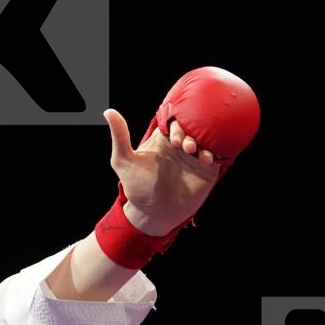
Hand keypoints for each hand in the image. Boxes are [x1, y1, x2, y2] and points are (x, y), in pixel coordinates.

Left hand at [104, 109, 218, 235]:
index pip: (174, 121)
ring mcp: (194, 157)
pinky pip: (216, 155)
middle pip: (192, 127)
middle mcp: (180, 146)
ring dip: (203, 141)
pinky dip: (215, 153)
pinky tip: (207, 159)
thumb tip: (108, 111)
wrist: (153, 213)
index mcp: (162, 139)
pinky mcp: (206, 170)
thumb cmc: (137, 187)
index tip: (173, 137)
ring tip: (194, 152)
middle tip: (185, 146)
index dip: (176, 124)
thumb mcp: (123, 160)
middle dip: (191, 132)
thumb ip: (119, 137)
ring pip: (206, 139)